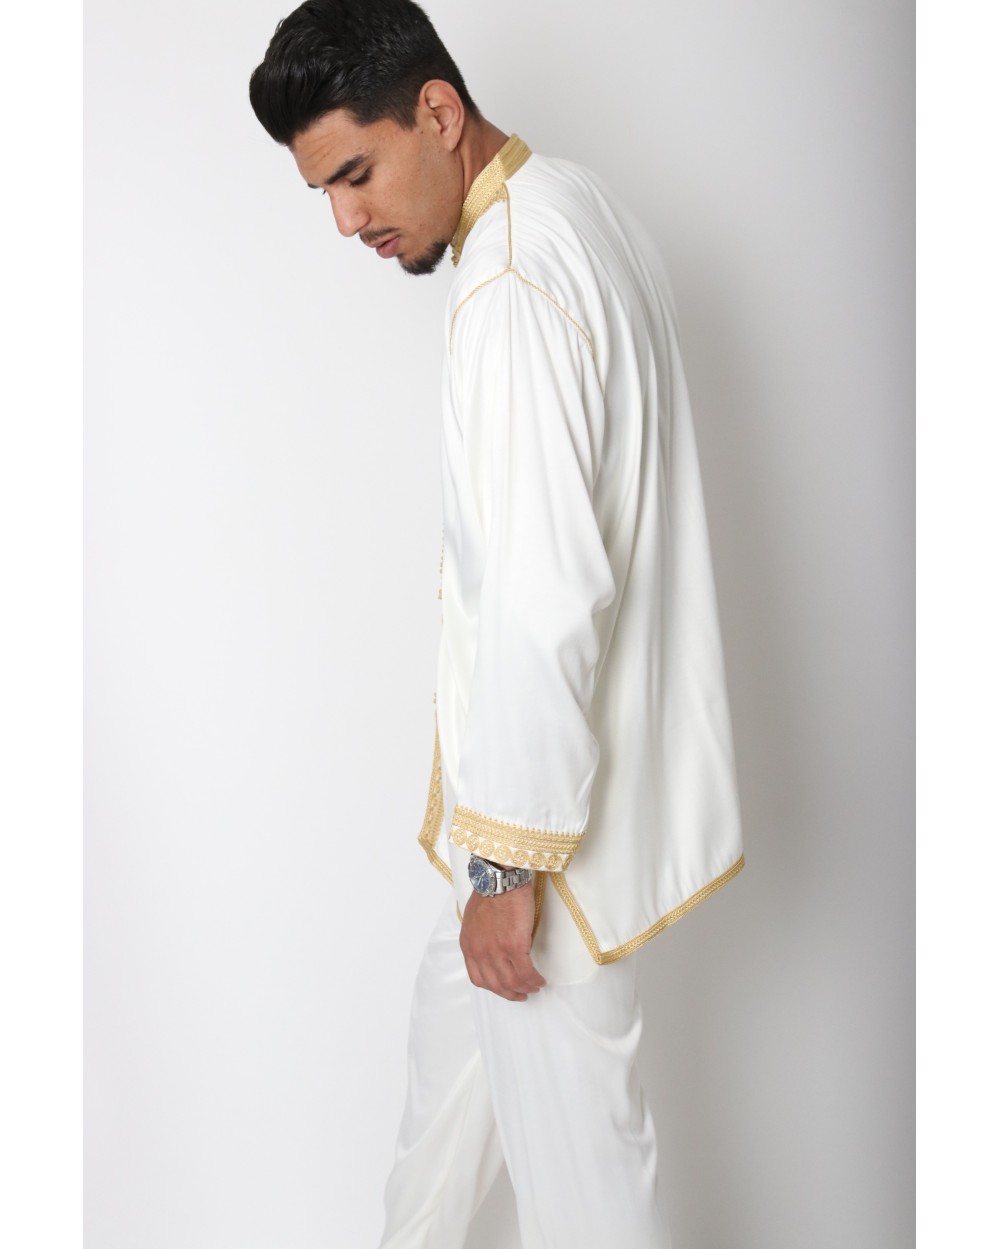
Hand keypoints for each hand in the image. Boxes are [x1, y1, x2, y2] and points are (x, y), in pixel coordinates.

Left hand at [460, 882, 546, 1001]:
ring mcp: (496, 952)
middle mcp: (480, 952)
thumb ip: (479, 937)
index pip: (478, 977)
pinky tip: (540, 980)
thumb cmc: (490, 892)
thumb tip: (491, 946)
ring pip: (512, 982)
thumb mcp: (473, 919)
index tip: (503, 988)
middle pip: (496, 984)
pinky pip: (526, 972)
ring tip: (534, 987)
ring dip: (525, 988)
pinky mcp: (514, 947)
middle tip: (521, 994)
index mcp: (469, 945)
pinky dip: (534, 980)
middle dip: (510, 993)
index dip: (493, 987)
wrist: (500, 879)